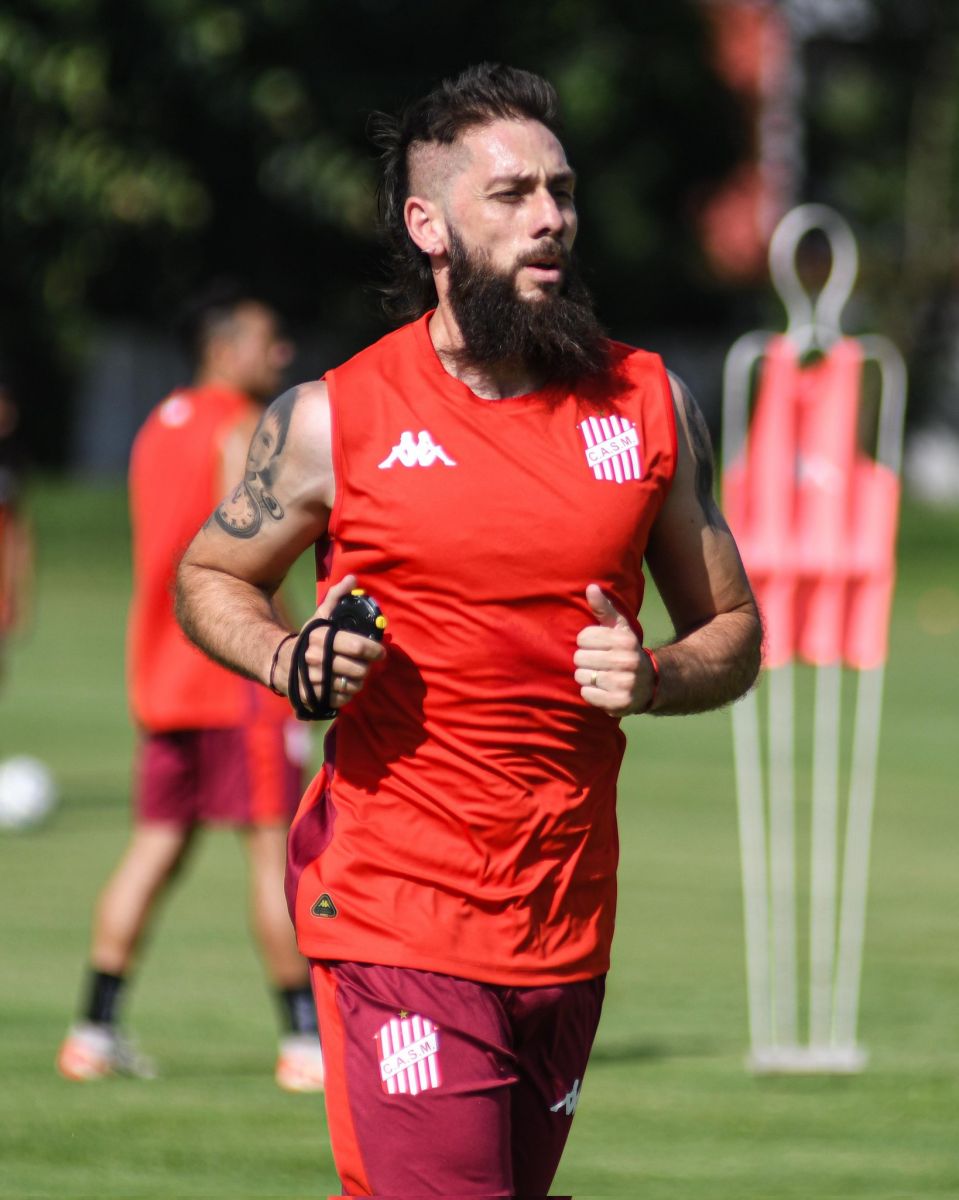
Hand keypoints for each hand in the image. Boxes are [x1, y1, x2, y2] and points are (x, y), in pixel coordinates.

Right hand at [306, 574, 386, 709]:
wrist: (279, 662)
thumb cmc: (307, 639)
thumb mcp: (319, 617)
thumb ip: (336, 597)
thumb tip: (353, 579)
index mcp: (323, 638)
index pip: (359, 646)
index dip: (375, 650)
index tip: (380, 651)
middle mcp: (318, 660)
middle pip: (358, 669)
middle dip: (367, 668)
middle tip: (367, 665)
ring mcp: (315, 680)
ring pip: (352, 686)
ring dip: (358, 681)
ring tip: (356, 675)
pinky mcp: (314, 697)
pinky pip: (342, 699)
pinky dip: (347, 694)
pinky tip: (344, 685)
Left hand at [574, 584, 654, 716]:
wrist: (651, 683)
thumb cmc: (626, 651)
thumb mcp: (619, 628)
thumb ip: (603, 608)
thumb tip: (590, 587)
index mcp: (624, 641)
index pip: (582, 638)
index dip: (587, 643)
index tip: (598, 647)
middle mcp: (626, 661)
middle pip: (579, 658)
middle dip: (586, 660)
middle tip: (599, 663)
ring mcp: (624, 683)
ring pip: (582, 676)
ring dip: (587, 677)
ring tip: (601, 676)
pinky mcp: (619, 702)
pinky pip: (587, 694)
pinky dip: (590, 693)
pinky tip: (602, 689)